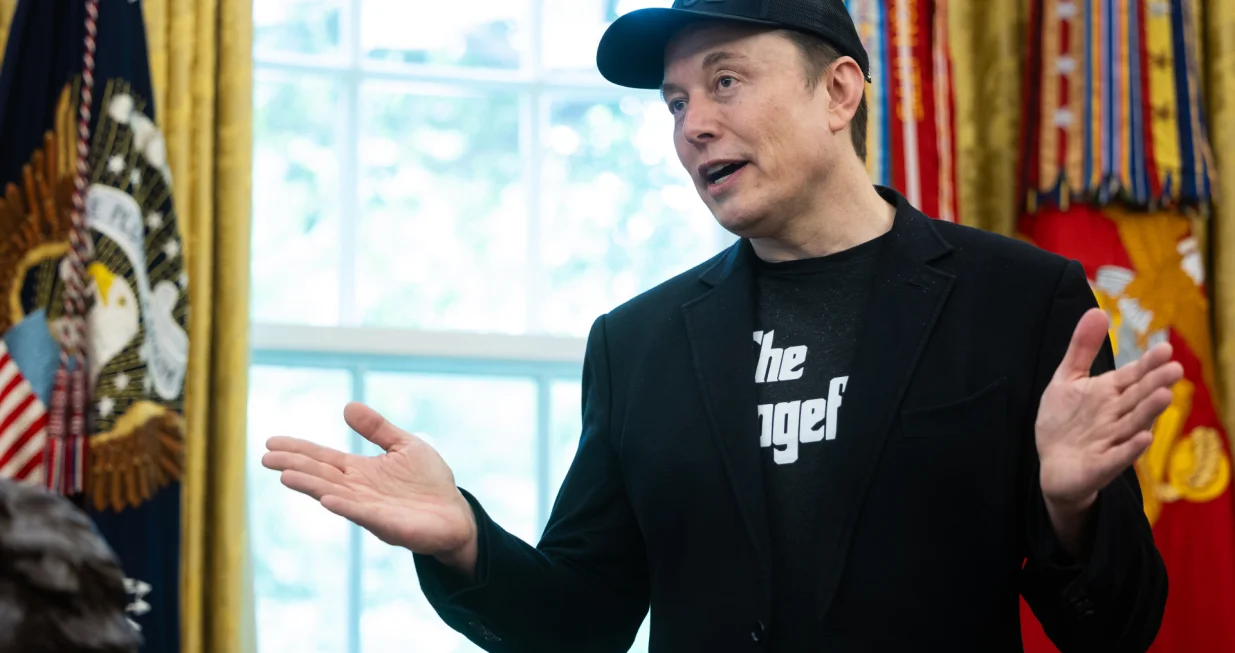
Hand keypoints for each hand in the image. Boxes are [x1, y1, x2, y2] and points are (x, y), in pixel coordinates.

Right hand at [262, 402, 478, 575]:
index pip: (322, 458)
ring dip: (311, 487)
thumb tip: (347, 406)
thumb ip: (377, 429)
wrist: (455, 513)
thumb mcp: (404, 445)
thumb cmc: (429, 482)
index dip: (297, 450)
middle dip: (294, 466)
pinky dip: (345, 507)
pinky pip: (363, 515)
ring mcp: (370, 509)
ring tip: (286, 476)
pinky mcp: (388, 525)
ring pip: (334, 495)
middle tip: (266, 457)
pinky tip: (328, 500)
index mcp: (360, 471)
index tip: (270, 442)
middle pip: (320, 475)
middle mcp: (358, 490)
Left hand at [1036, 308, 1183, 513]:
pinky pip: (1118, 456)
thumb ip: (1082, 348)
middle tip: (1173, 369)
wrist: (1052, 466)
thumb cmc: (1064, 422)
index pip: (1133, 375)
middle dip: (1154, 384)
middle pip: (1138, 398)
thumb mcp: (1067, 379)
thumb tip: (1098, 310)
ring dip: (1149, 411)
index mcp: (1110, 393)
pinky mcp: (1101, 464)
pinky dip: (1130, 448)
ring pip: (1133, 424)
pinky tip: (1143, 437)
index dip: (1147, 364)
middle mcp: (1116, 415)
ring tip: (1165, 396)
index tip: (1165, 348)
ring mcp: (1111, 440)